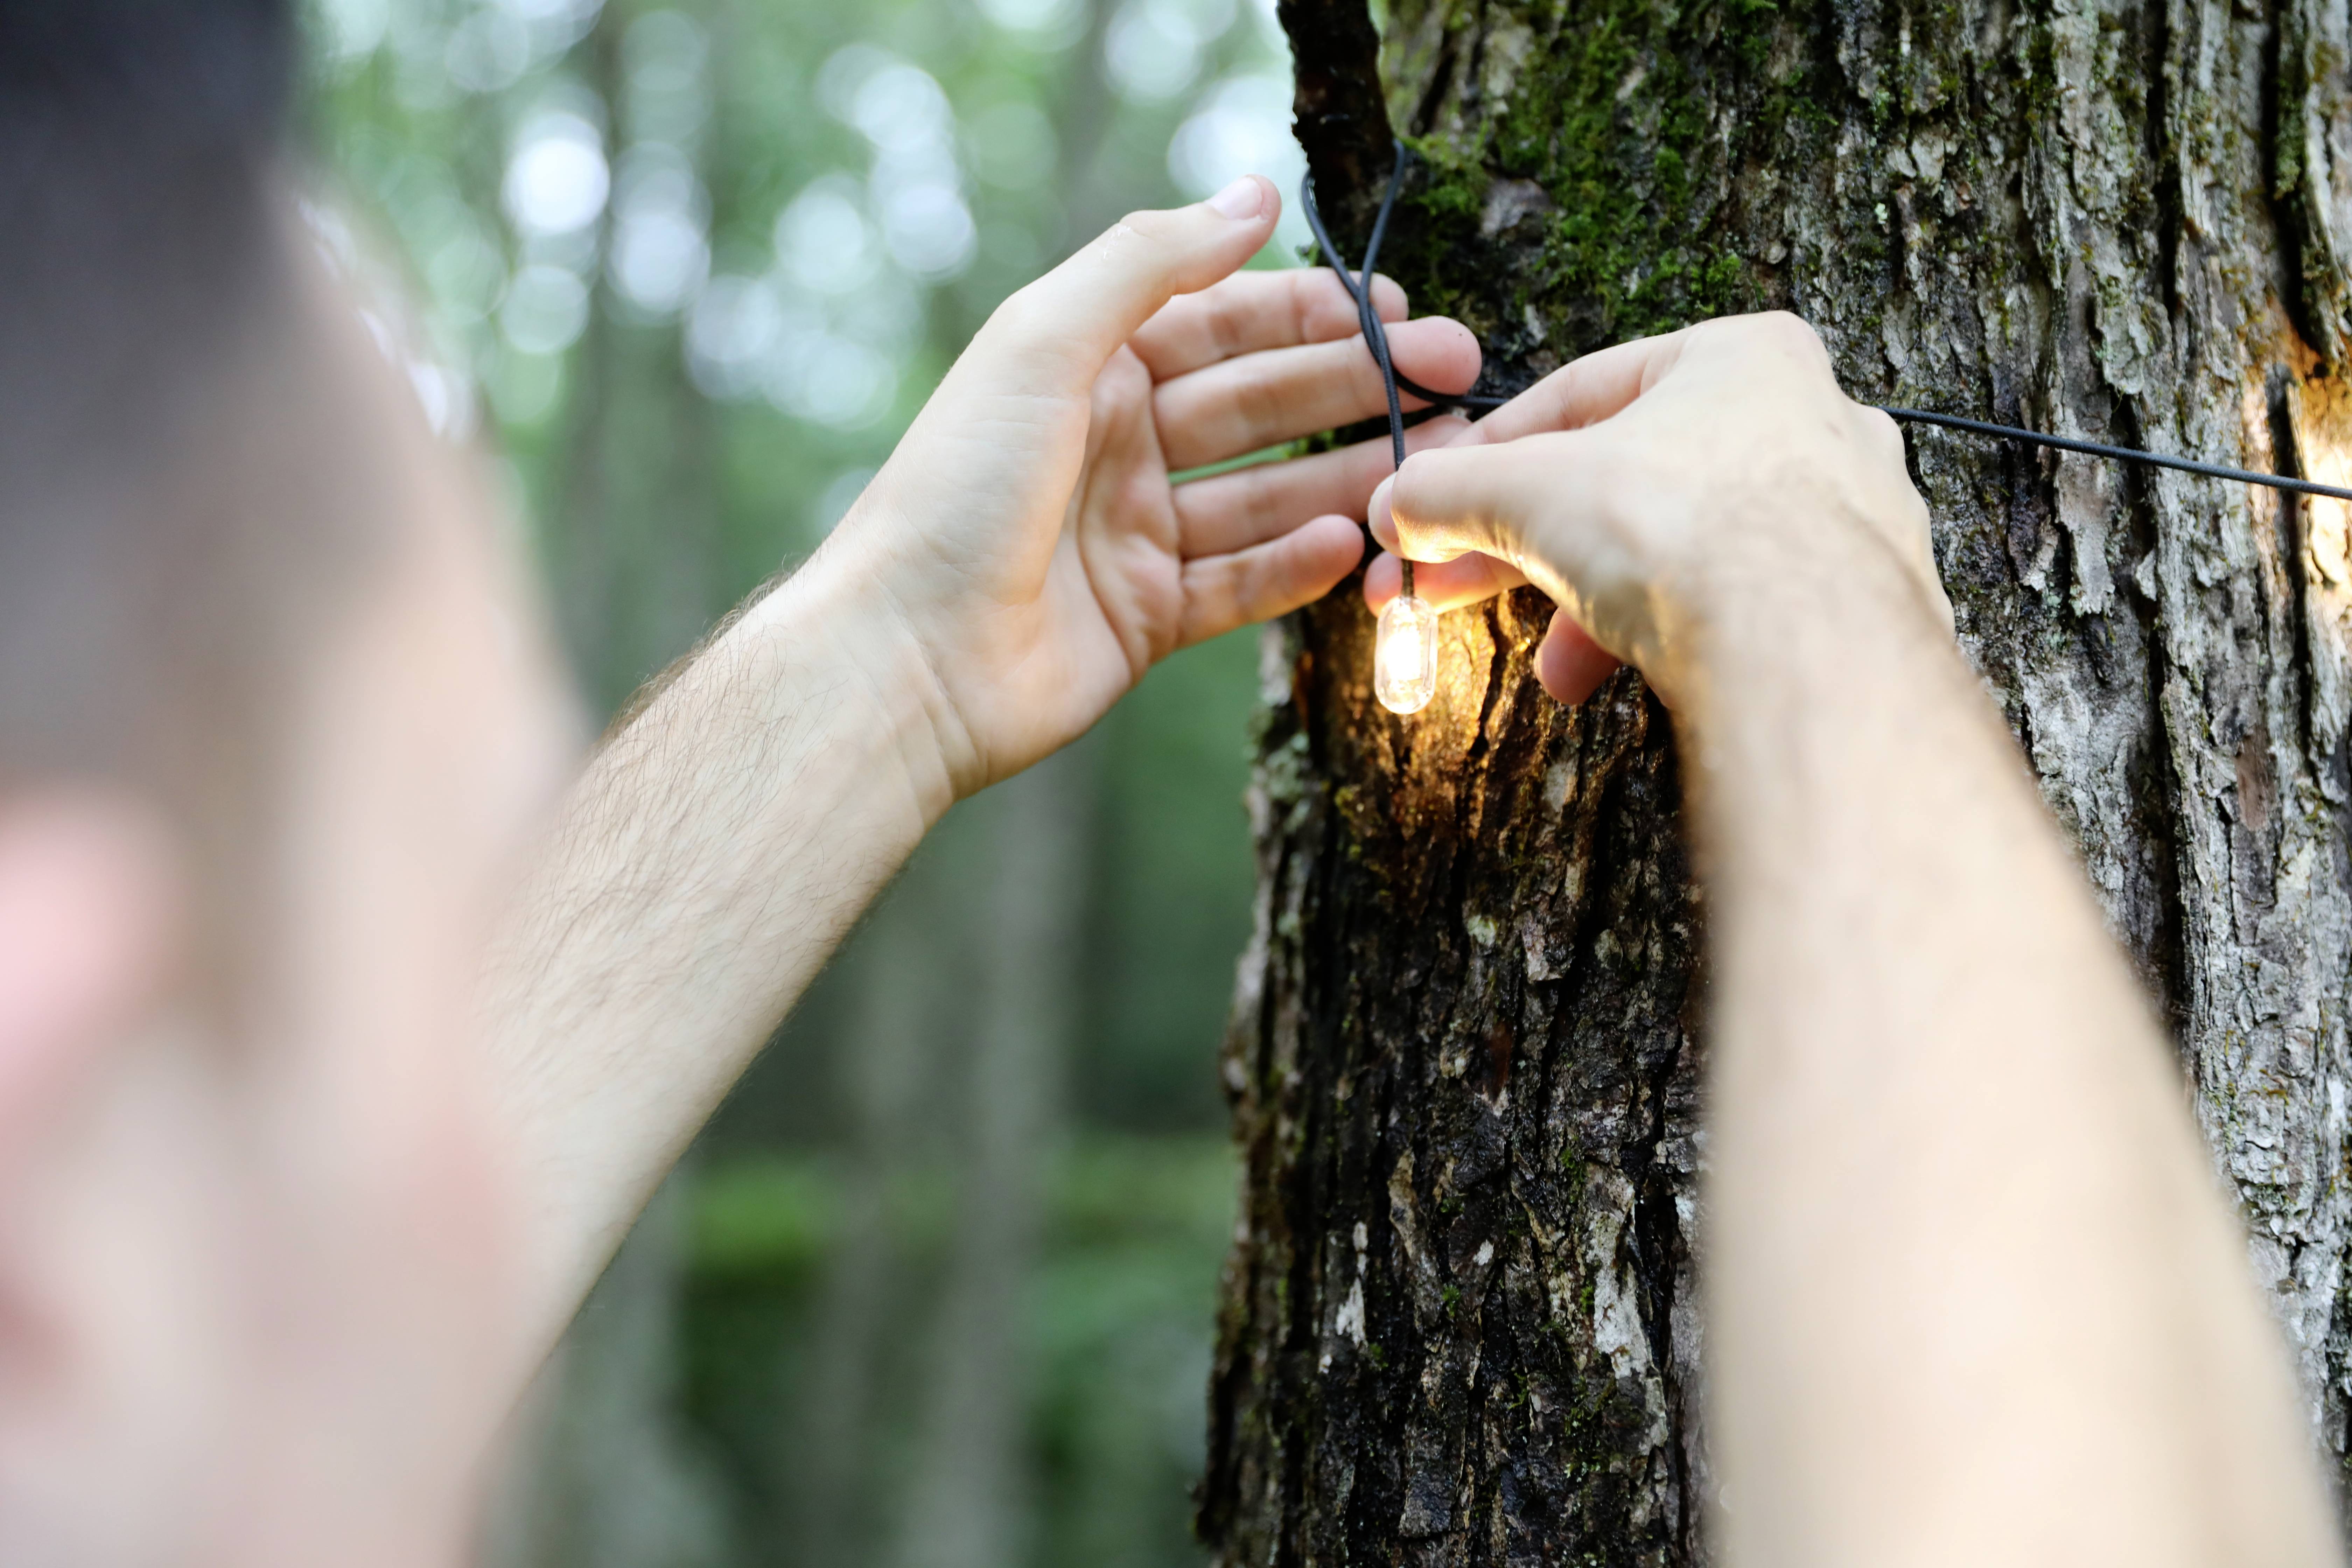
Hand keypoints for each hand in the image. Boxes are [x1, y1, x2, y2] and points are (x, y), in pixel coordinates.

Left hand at [819, 176, 1480, 795]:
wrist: (905, 656)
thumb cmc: (958, 490)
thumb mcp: (1044, 342)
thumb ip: (1148, 263)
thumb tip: (1250, 195)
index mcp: (1089, 371)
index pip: (1224, 326)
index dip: (1314, 315)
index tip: (1401, 313)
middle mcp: (1116, 447)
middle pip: (1261, 407)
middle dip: (1359, 388)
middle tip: (1458, 380)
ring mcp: (1133, 537)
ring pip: (1266, 497)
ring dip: (1352, 477)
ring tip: (1438, 462)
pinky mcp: (1145, 620)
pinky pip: (1240, 585)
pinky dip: (1297, 566)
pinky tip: (1354, 545)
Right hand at [1364, 313, 1947, 708]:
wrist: (1808, 652)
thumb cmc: (1684, 531)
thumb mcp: (1528, 493)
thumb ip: (1450, 491)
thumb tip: (1397, 505)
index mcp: (1743, 357)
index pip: (1583, 394)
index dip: (1488, 454)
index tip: (1436, 503)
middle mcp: (1813, 421)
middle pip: (1629, 481)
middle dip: (1533, 546)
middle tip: (1459, 588)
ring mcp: (1849, 516)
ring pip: (1685, 550)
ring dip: (1594, 604)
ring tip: (1552, 666)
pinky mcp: (1861, 601)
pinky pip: (1741, 606)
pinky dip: (1668, 635)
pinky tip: (1617, 679)